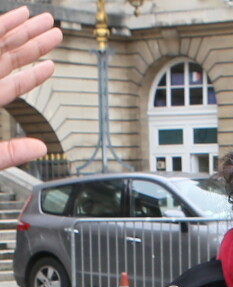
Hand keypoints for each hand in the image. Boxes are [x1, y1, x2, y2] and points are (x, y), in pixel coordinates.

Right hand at [0, 7, 62, 169]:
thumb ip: (9, 152)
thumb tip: (41, 147)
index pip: (12, 85)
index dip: (32, 75)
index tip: (52, 65)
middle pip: (7, 57)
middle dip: (31, 42)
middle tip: (55, 30)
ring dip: (17, 28)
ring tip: (40, 18)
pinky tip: (13, 18)